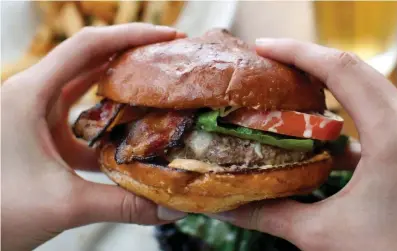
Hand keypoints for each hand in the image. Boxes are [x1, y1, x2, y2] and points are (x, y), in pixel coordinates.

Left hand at [1, 23, 186, 250]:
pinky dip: (107, 117)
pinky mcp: (41, 133)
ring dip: (120, 83)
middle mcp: (31, 95)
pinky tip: (130, 130)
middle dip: (131, 53)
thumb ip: (121, 205)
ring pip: (84, 85)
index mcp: (29, 95)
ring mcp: (35, 114)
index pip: (87, 46)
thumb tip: (171, 209)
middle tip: (169, 57)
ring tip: (156, 84)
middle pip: (89, 58)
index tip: (169, 36)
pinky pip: (80, 114)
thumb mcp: (64, 205)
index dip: (131, 35)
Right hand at [209, 39, 396, 250]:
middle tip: (269, 63)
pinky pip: (376, 112)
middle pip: (353, 69)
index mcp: (394, 133)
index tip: (262, 47)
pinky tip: (321, 135)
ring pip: (366, 88)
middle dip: (307, 61)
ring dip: (327, 85)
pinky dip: (345, 112)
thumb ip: (273, 216)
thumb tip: (228, 208)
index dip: (296, 52)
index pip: (340, 70)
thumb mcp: (326, 234)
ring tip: (289, 90)